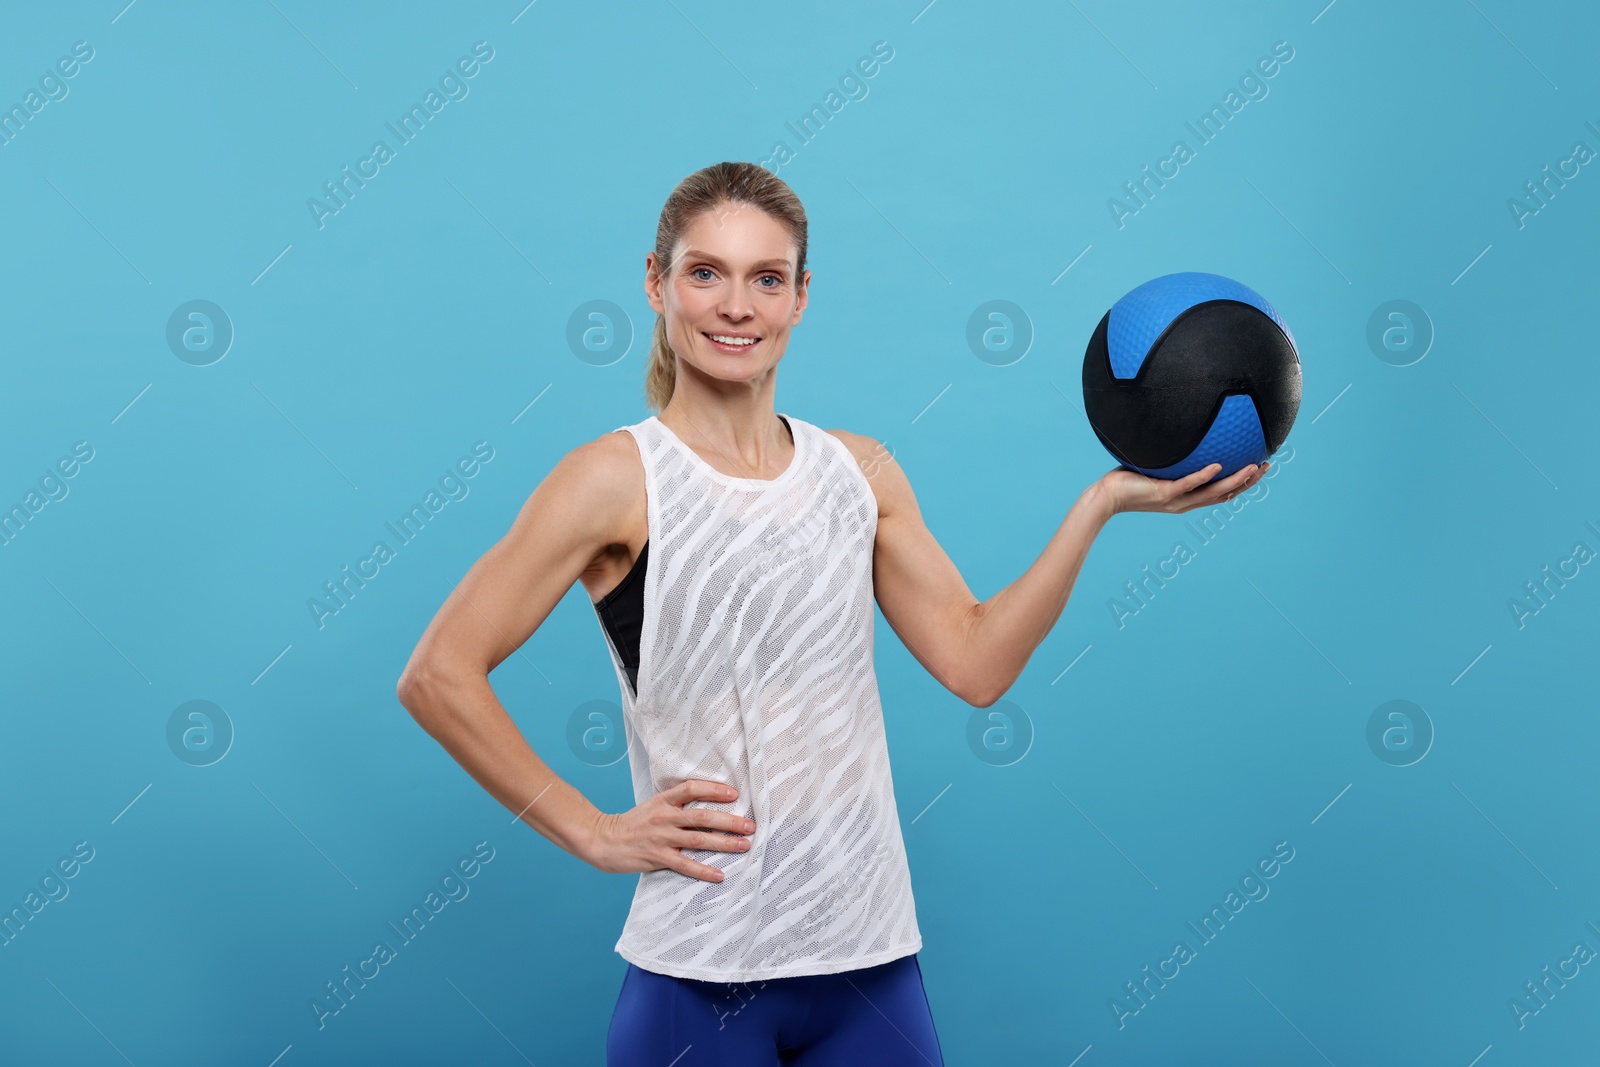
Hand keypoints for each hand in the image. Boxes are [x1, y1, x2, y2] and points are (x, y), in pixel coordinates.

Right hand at [585, 779, 754, 882]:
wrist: (602, 840)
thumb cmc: (631, 824)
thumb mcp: (652, 806)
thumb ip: (675, 806)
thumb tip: (706, 807)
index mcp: (663, 800)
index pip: (692, 788)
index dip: (714, 789)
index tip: (734, 794)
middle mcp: (664, 817)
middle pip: (702, 816)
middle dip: (729, 821)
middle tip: (750, 826)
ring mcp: (661, 837)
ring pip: (698, 839)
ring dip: (724, 843)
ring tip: (744, 846)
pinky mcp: (656, 857)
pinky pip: (685, 865)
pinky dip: (703, 870)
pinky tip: (718, 875)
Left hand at [1096, 460, 1269, 516]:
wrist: (1106, 497)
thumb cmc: (1127, 480)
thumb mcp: (1155, 467)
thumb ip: (1171, 456)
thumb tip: (1180, 432)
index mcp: (1186, 498)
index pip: (1221, 493)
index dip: (1242, 483)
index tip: (1258, 468)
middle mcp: (1185, 502)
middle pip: (1225, 494)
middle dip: (1247, 482)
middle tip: (1266, 466)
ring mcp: (1176, 499)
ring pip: (1213, 492)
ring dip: (1235, 480)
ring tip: (1253, 467)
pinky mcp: (1164, 493)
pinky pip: (1188, 484)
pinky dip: (1204, 475)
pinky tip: (1219, 465)